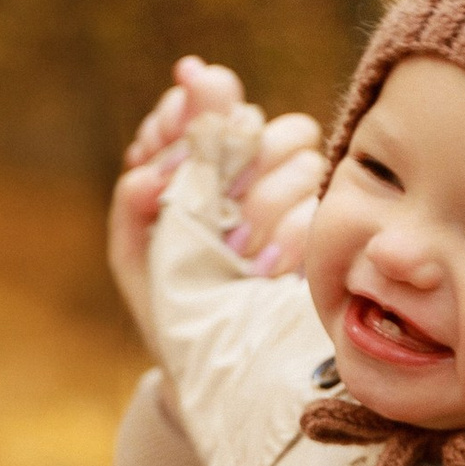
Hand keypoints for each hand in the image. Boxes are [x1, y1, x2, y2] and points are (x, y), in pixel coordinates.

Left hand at [110, 60, 326, 318]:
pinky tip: (260, 270)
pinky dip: (287, 238)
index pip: (216, 97)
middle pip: (264, 123)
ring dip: (262, 205)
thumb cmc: (169, 303)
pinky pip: (318, 209)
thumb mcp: (136, 251)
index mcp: (209, 158)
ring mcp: (297, 198)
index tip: (170, 148)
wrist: (210, 368)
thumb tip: (154, 158)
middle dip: (234, 164)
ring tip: (234, 252)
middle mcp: (258, 167)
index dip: (198, 112)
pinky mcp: (328, 235)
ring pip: (299, 160)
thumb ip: (138, 192)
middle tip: (211, 210)